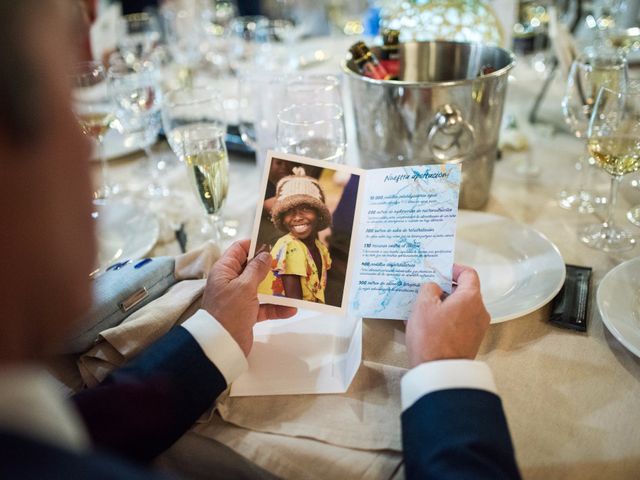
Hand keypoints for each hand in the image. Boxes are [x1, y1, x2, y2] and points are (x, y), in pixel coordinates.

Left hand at [201, 240, 296, 355]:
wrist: (222, 345)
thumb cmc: (229, 311)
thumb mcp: (244, 286)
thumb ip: (257, 268)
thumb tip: (265, 254)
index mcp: (225, 270)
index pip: (239, 249)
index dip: (255, 244)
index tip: (273, 243)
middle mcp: (231, 281)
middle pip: (253, 268)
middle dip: (270, 266)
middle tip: (289, 262)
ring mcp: (239, 297)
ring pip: (261, 287)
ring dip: (277, 288)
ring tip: (295, 285)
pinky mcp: (247, 313)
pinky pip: (264, 306)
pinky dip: (276, 308)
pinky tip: (291, 309)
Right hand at [405, 264, 489, 366]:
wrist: (440, 372)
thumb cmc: (431, 336)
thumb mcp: (422, 306)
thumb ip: (429, 288)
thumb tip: (435, 288)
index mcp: (471, 298)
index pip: (468, 274)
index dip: (454, 269)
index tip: (440, 270)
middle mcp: (480, 311)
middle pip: (465, 291)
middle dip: (445, 289)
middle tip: (427, 289)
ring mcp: (478, 328)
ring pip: (461, 308)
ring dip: (444, 305)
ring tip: (423, 310)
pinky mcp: (471, 341)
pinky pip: (460, 322)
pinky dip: (447, 319)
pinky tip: (428, 325)